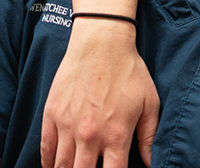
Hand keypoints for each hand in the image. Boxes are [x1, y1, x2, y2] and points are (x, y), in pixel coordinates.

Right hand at [41, 19, 158, 167]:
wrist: (101, 44)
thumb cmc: (129, 72)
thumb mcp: (150, 103)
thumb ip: (149, 136)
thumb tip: (155, 161)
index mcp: (116, 135)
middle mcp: (90, 136)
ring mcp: (67, 127)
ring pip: (61, 167)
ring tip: (76, 167)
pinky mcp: (51, 116)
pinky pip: (45, 150)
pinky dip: (48, 163)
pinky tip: (55, 166)